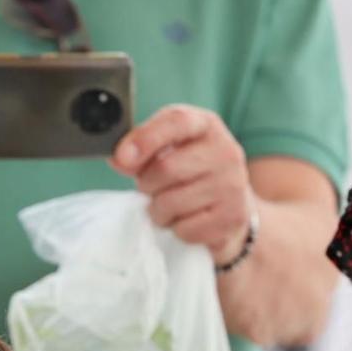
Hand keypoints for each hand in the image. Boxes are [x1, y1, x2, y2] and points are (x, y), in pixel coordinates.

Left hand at [113, 105, 253, 260]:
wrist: (229, 206)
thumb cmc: (189, 174)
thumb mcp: (166, 151)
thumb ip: (140, 151)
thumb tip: (119, 159)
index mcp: (205, 125)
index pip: (177, 121)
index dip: (146, 138)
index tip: (122, 157)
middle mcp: (225, 150)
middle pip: (166, 168)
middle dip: (147, 184)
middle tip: (153, 188)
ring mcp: (232, 184)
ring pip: (171, 203)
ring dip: (159, 211)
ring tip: (170, 205)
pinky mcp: (232, 216)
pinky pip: (184, 229)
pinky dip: (176, 229)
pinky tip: (187, 219)